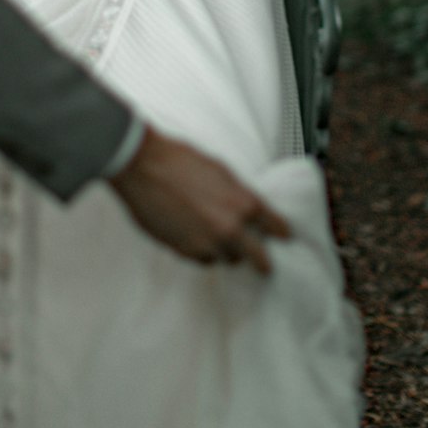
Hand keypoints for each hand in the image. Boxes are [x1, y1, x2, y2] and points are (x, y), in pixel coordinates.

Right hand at [107, 126, 290, 274]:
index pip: (276, 227)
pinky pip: (203, 260)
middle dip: (263, 262)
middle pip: (259, 258)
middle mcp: (230, 228)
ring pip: (228, 260)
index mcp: (244, 203)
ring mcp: (208, 243)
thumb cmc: (179, 161)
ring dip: (226, 252)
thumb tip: (248, 210)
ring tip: (216, 238)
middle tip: (266, 267)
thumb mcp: (221, 171)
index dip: (281, 233)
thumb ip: (238, 195)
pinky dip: (203, 252)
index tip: (284, 237)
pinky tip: (195, 235)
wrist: (143, 166)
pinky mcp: (185, 251)